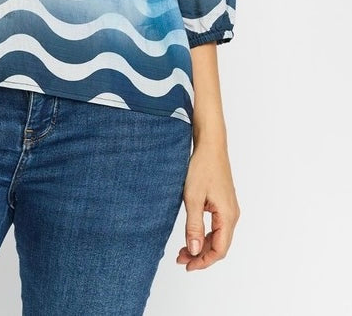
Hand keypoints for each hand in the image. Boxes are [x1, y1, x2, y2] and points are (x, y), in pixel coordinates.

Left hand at [176, 139, 240, 270]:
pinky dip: (204, 234)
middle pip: (219, 245)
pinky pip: (217, 226)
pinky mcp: (224, 203)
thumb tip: (195, 251)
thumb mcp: (193, 198)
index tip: (187, 266)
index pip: (219, 250)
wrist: (210, 145)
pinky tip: (192, 235)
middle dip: (200, 255)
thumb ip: (194, 226)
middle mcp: (232, 215)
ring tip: (183, 250)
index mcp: (227, 216)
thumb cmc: (202, 168)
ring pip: (217, 236)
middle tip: (180, 259)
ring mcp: (229, 209)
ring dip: (202, 245)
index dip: (204, 261)